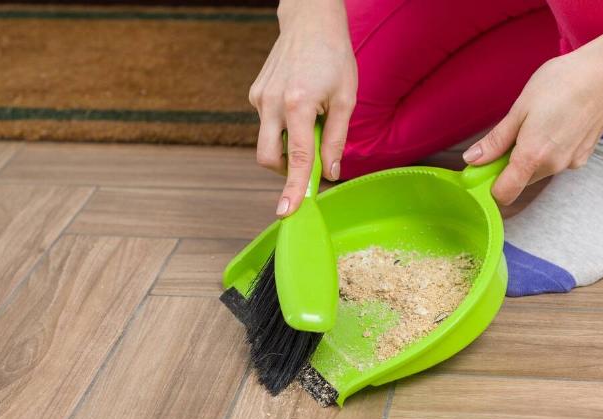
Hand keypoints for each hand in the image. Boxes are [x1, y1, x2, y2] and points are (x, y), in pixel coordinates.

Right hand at [249, 3, 356, 215]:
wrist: (309, 21)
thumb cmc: (334, 57)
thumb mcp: (346, 98)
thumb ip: (337, 140)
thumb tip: (330, 173)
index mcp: (298, 104)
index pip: (295, 158)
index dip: (293, 188)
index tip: (287, 212)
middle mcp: (272, 102)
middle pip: (267, 158)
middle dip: (285, 170)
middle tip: (308, 161)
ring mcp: (259, 98)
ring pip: (266, 142)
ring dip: (286, 146)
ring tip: (309, 122)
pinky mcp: (255, 93)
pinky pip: (266, 124)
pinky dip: (282, 128)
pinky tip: (299, 106)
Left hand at [462, 50, 602, 204]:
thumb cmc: (562, 83)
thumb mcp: (520, 108)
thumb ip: (496, 140)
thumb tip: (472, 160)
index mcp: (532, 156)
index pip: (504, 194)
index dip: (489, 185)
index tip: (483, 167)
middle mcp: (553, 167)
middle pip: (520, 181)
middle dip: (510, 165)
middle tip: (513, 132)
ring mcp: (571, 163)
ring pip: (538, 171)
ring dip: (530, 156)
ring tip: (539, 122)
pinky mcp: (584, 156)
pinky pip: (557, 161)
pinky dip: (550, 150)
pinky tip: (557, 123)